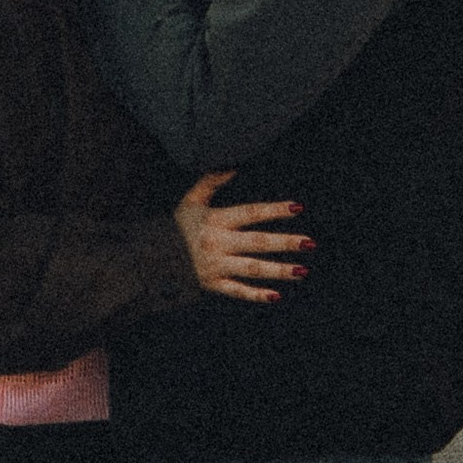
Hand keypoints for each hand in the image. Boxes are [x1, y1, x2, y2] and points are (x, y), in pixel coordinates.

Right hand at [174, 171, 310, 305]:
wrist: (153, 257)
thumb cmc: (177, 226)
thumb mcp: (191, 200)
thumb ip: (211, 181)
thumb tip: (232, 166)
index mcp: (216, 220)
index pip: (250, 213)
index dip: (274, 210)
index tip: (297, 208)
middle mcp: (218, 243)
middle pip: (257, 242)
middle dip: (285, 243)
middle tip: (310, 243)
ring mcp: (216, 266)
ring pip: (252, 268)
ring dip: (278, 270)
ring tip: (302, 270)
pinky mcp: (213, 284)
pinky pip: (237, 290)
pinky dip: (256, 295)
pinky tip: (276, 295)